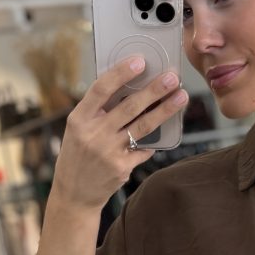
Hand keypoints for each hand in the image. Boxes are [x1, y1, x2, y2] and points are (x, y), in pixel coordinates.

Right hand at [50, 55, 187, 211]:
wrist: (74, 194)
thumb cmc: (77, 156)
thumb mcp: (77, 130)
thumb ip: (98, 112)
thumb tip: (129, 88)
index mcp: (79, 118)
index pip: (101, 89)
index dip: (121, 73)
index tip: (140, 61)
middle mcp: (93, 134)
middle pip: (129, 106)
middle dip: (154, 90)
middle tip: (172, 77)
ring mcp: (109, 151)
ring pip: (143, 126)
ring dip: (165, 110)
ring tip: (181, 96)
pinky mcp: (121, 167)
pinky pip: (144, 148)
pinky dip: (154, 139)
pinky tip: (167, 129)